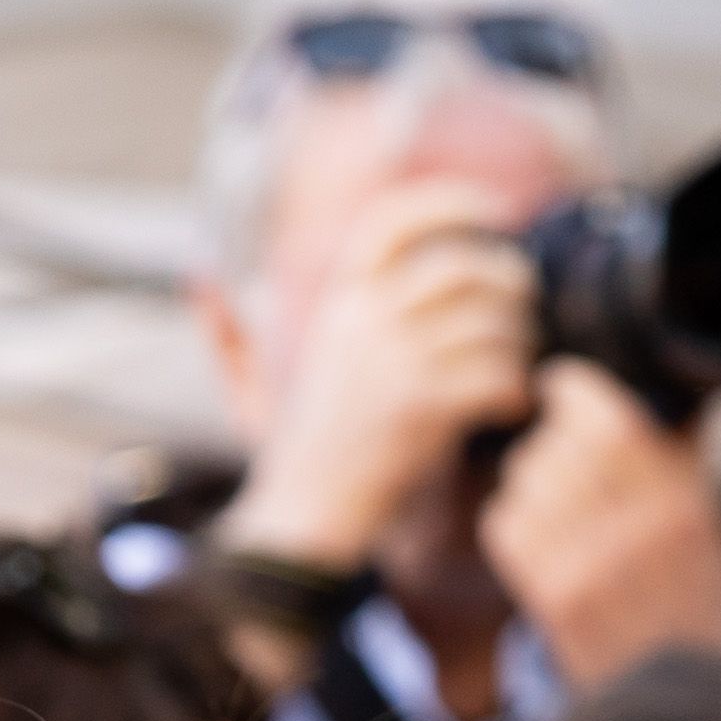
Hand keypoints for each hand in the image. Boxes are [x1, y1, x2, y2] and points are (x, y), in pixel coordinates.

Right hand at [212, 182, 542, 578]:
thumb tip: (195, 277)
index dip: (452, 201)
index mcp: (336, 303)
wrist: (306, 519)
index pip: (395, 219)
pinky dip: (516, 388)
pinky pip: (497, 375)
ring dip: (520, 338)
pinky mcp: (424, 410)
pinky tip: (512, 403)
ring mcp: (395, 364)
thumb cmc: (289, 455)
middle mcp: (364, 322)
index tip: (495, 209)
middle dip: (509, 277)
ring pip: (491, 322)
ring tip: (519, 358)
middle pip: (463, 265)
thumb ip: (230, 331)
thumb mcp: (249, 383)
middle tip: (524, 298)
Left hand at [476, 363, 720, 690]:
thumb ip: (681, 455)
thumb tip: (656, 382)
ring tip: (557, 507)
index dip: (571, 391)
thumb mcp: (715, 522)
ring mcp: (595, 569)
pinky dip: (514, 524)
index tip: (562, 387)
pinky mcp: (559, 604)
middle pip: (557, 446)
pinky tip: (539, 541)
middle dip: (551, 443)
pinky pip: (507, 527)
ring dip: (531, 485)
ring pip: (527, 483)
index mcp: (684, 501)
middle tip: (560, 458)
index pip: (605, 418)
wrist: (706, 706)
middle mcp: (641, 529)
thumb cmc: (710, 606)